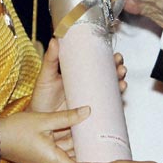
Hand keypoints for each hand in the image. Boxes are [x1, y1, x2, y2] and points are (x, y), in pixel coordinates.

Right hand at [0, 107, 89, 162]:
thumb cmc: (16, 129)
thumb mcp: (43, 120)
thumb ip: (67, 117)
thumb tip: (88, 110)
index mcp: (53, 160)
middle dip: (90, 153)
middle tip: (108, 143)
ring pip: (69, 156)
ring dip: (79, 147)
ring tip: (98, 135)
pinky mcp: (43, 158)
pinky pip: (61, 153)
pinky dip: (69, 145)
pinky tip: (79, 132)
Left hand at [29, 40, 126, 158]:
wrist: (40, 123)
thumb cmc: (42, 97)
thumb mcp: (46, 76)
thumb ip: (50, 59)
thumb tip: (55, 40)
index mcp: (80, 73)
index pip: (100, 63)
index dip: (111, 59)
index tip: (115, 56)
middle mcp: (88, 86)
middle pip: (109, 76)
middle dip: (119, 71)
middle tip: (120, 68)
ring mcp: (90, 99)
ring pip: (111, 91)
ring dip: (120, 85)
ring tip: (122, 83)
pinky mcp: (91, 114)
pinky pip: (107, 109)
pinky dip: (116, 105)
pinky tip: (120, 102)